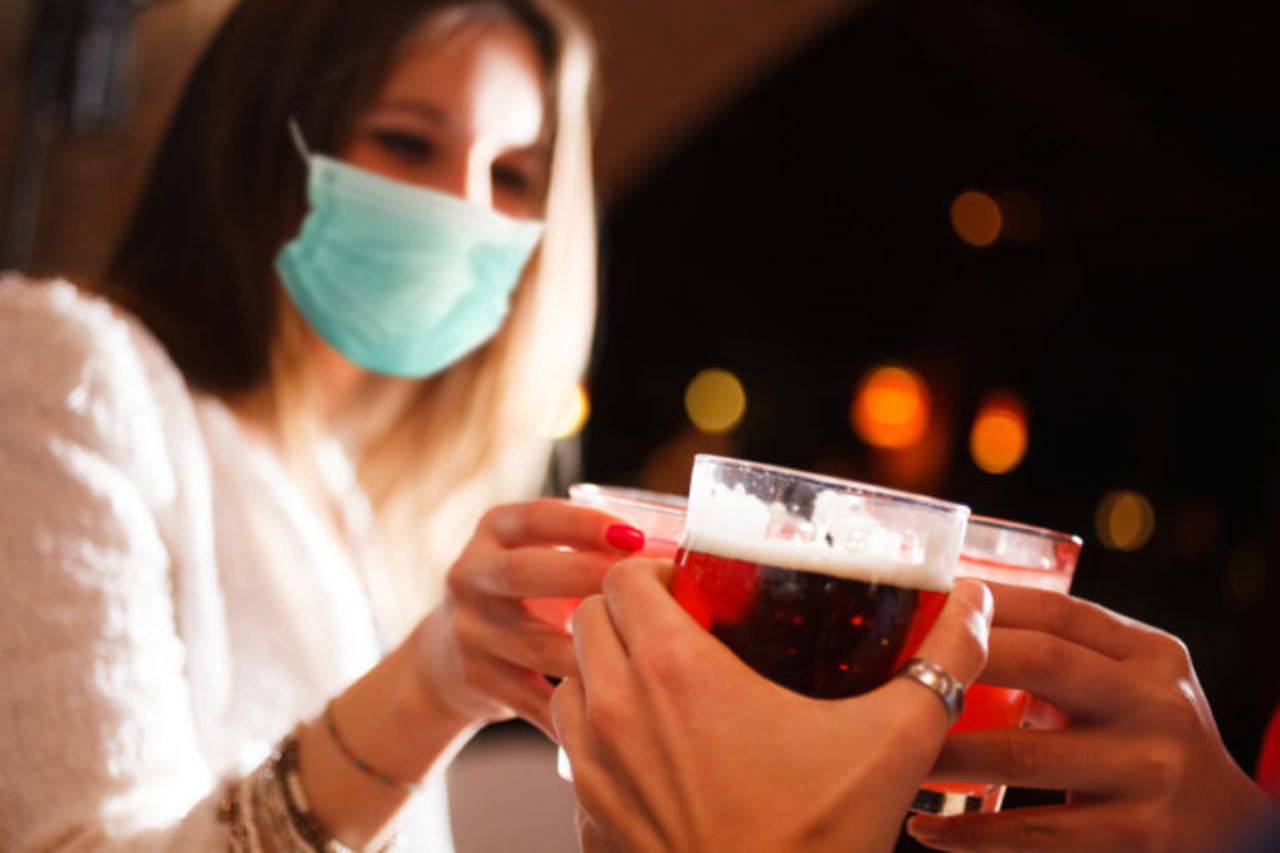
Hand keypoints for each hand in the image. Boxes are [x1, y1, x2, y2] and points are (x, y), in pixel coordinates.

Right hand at [411, 499, 643, 735]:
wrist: (446, 657)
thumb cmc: (526, 597)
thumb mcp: (539, 556)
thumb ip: (587, 550)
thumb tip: (678, 551)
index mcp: (495, 532)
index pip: (535, 517)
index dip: (583, 524)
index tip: (632, 535)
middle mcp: (471, 574)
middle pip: (522, 573)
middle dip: (582, 577)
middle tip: (635, 590)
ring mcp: (468, 629)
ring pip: (532, 643)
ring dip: (587, 652)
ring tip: (637, 654)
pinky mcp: (474, 678)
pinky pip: (531, 696)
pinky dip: (573, 708)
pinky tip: (614, 713)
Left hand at [552, 558, 992, 852]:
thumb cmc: (821, 841)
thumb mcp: (895, 742)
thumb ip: (945, 661)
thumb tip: (979, 602)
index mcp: (673, 671)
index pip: (622, 579)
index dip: (653, 570)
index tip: (693, 585)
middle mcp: (615, 709)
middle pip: (589, 621)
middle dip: (628, 611)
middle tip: (685, 625)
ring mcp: (591, 767)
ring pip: (571, 682)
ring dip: (605, 667)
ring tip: (663, 682)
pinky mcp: (588, 817)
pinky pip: (572, 750)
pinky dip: (599, 734)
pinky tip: (654, 750)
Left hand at [908, 583, 1273, 851]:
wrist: (1226, 827)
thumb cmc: (1146, 738)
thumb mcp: (1130, 682)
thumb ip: (1068, 652)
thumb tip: (950, 621)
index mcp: (1150, 657)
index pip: (1060, 613)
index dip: (989, 603)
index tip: (930, 601)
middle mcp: (1157, 706)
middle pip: (1041, 664)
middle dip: (960, 660)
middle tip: (897, 672)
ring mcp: (1148, 774)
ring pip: (1021, 754)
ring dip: (945, 754)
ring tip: (897, 754)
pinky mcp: (1134, 837)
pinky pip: (1032, 832)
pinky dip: (969, 832)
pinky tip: (926, 826)